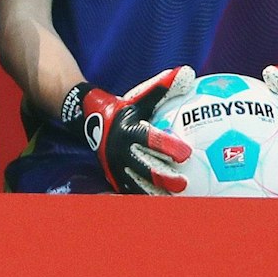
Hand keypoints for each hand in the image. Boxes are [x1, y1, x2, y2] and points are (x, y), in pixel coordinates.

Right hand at [62, 67, 194, 194]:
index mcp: (129, 131)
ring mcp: (116, 165)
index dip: (169, 146)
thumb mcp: (141, 97)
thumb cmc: (124, 107)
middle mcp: (121, 150)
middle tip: (184, 182)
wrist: (89, 120)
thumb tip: (187, 71)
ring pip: (139, 183)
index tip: (187, 153)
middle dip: (165, 177)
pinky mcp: (114, 176)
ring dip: (158, 192)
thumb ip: (162, 87)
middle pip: (146, 167)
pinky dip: (147, 198)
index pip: (151, 139)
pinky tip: (164, 205)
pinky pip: (132, 191)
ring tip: (177, 200)